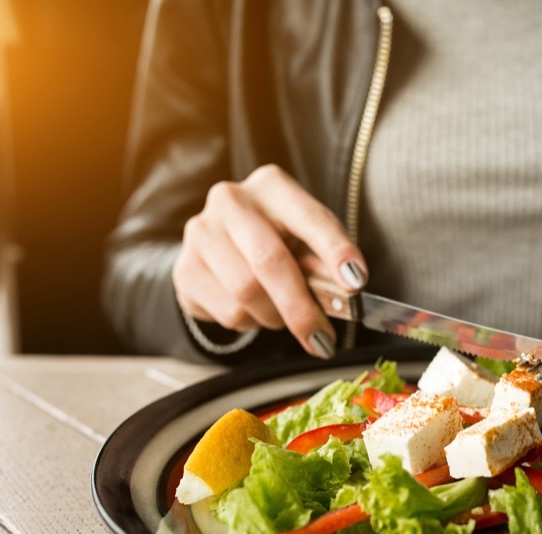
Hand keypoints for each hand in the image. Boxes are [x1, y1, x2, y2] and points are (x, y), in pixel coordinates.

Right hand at [172, 164, 367, 357]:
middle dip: (301, 307)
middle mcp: (231, 201)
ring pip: (246, 292)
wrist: (220, 247)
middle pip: (270, 261)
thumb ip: (323, 261)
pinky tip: (253, 310)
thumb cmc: (278, 242)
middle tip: (324, 339)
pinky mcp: (185, 269)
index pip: (310, 218)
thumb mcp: (306, 241)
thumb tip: (344, 290)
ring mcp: (201, 233)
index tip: (356, 281)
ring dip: (275, 317)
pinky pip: (227, 311)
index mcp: (272, 186)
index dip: (335, 250)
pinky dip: (250, 323)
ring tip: (283, 316)